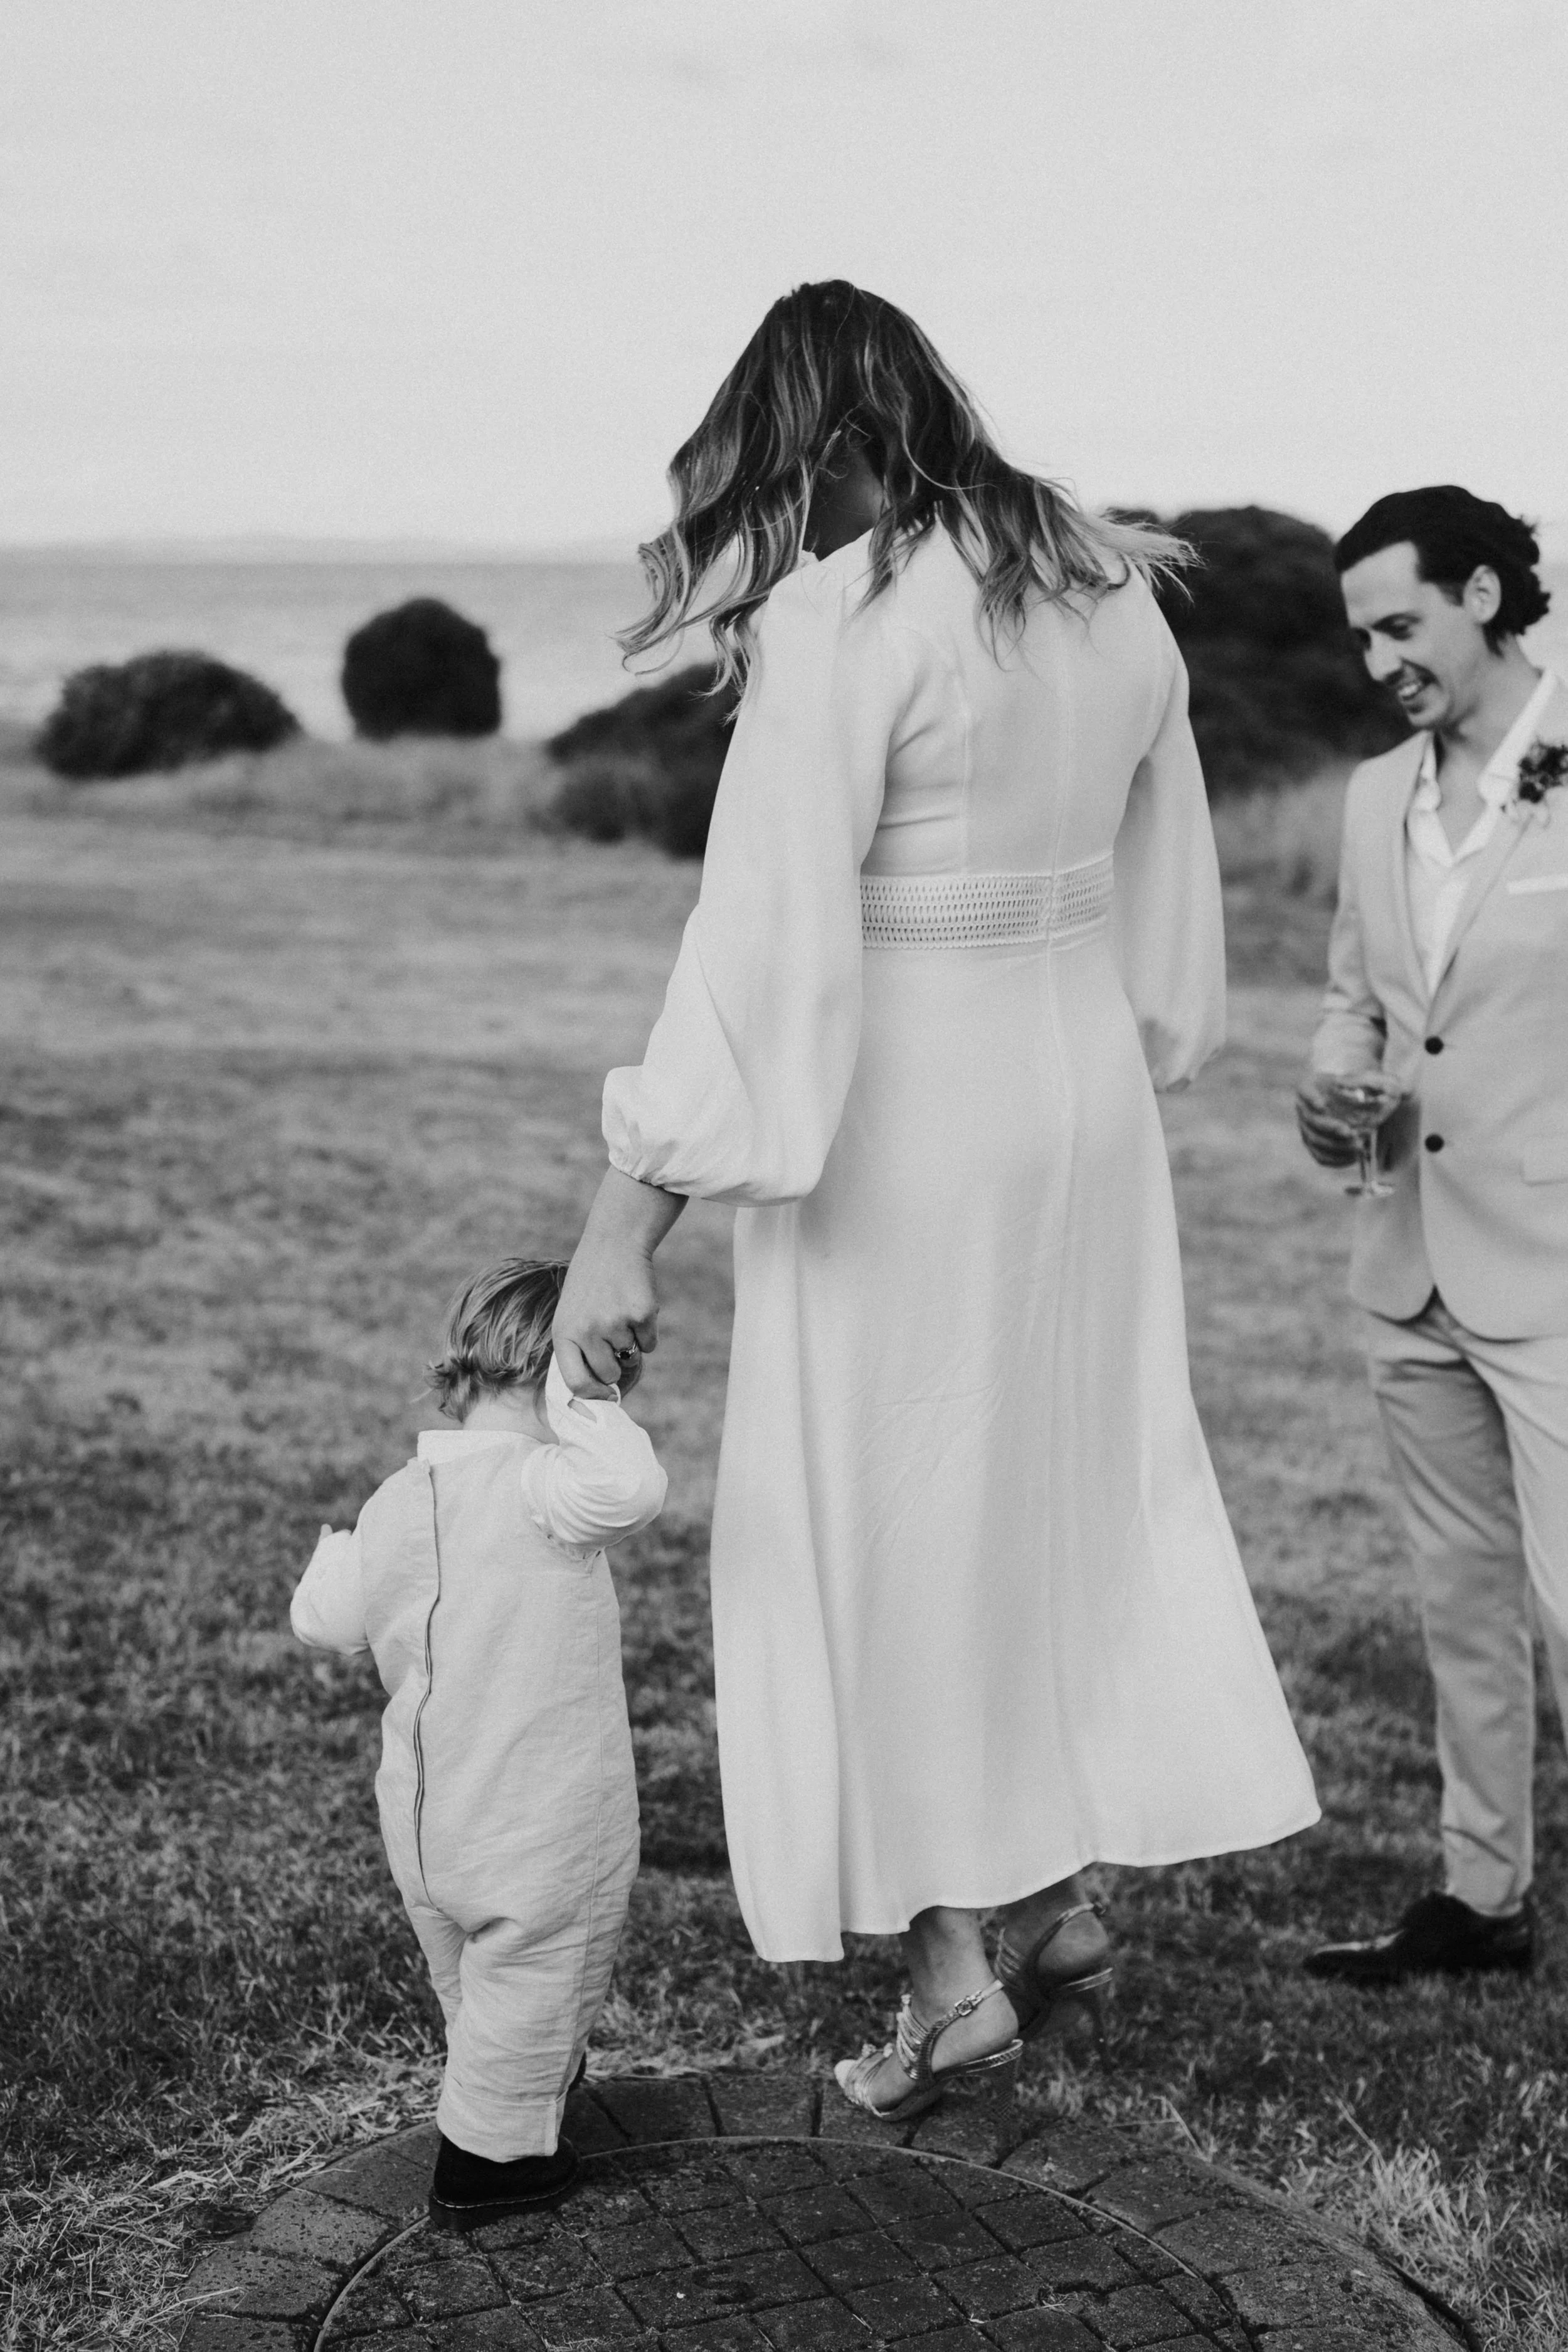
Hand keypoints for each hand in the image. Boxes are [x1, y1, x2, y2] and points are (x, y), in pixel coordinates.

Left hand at [552, 1168, 685, 1396]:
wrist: (613, 1243)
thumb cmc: (591, 1285)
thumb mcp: (571, 1315)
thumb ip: (579, 1350)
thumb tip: (601, 1391)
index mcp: (563, 1333)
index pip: (576, 1382)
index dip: (593, 1394)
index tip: (604, 1394)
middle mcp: (586, 1331)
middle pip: (609, 1374)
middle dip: (616, 1364)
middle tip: (615, 1336)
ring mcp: (615, 1323)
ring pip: (632, 1356)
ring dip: (631, 1340)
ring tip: (620, 1308)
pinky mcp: (642, 1315)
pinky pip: (650, 1343)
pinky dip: (648, 1330)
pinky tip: (635, 1304)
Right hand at [1295, 1073, 1357, 1167]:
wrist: (1358, 1101)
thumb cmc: (1359, 1086)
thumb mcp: (1362, 1078)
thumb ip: (1362, 1081)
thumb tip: (1361, 1092)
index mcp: (1310, 1086)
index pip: (1305, 1091)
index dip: (1311, 1099)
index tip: (1322, 1105)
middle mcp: (1304, 1108)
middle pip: (1311, 1120)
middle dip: (1330, 1127)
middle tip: (1349, 1131)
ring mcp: (1306, 1128)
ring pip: (1315, 1141)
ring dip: (1336, 1145)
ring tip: (1358, 1145)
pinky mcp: (1315, 1145)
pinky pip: (1321, 1156)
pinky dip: (1337, 1159)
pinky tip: (1354, 1156)